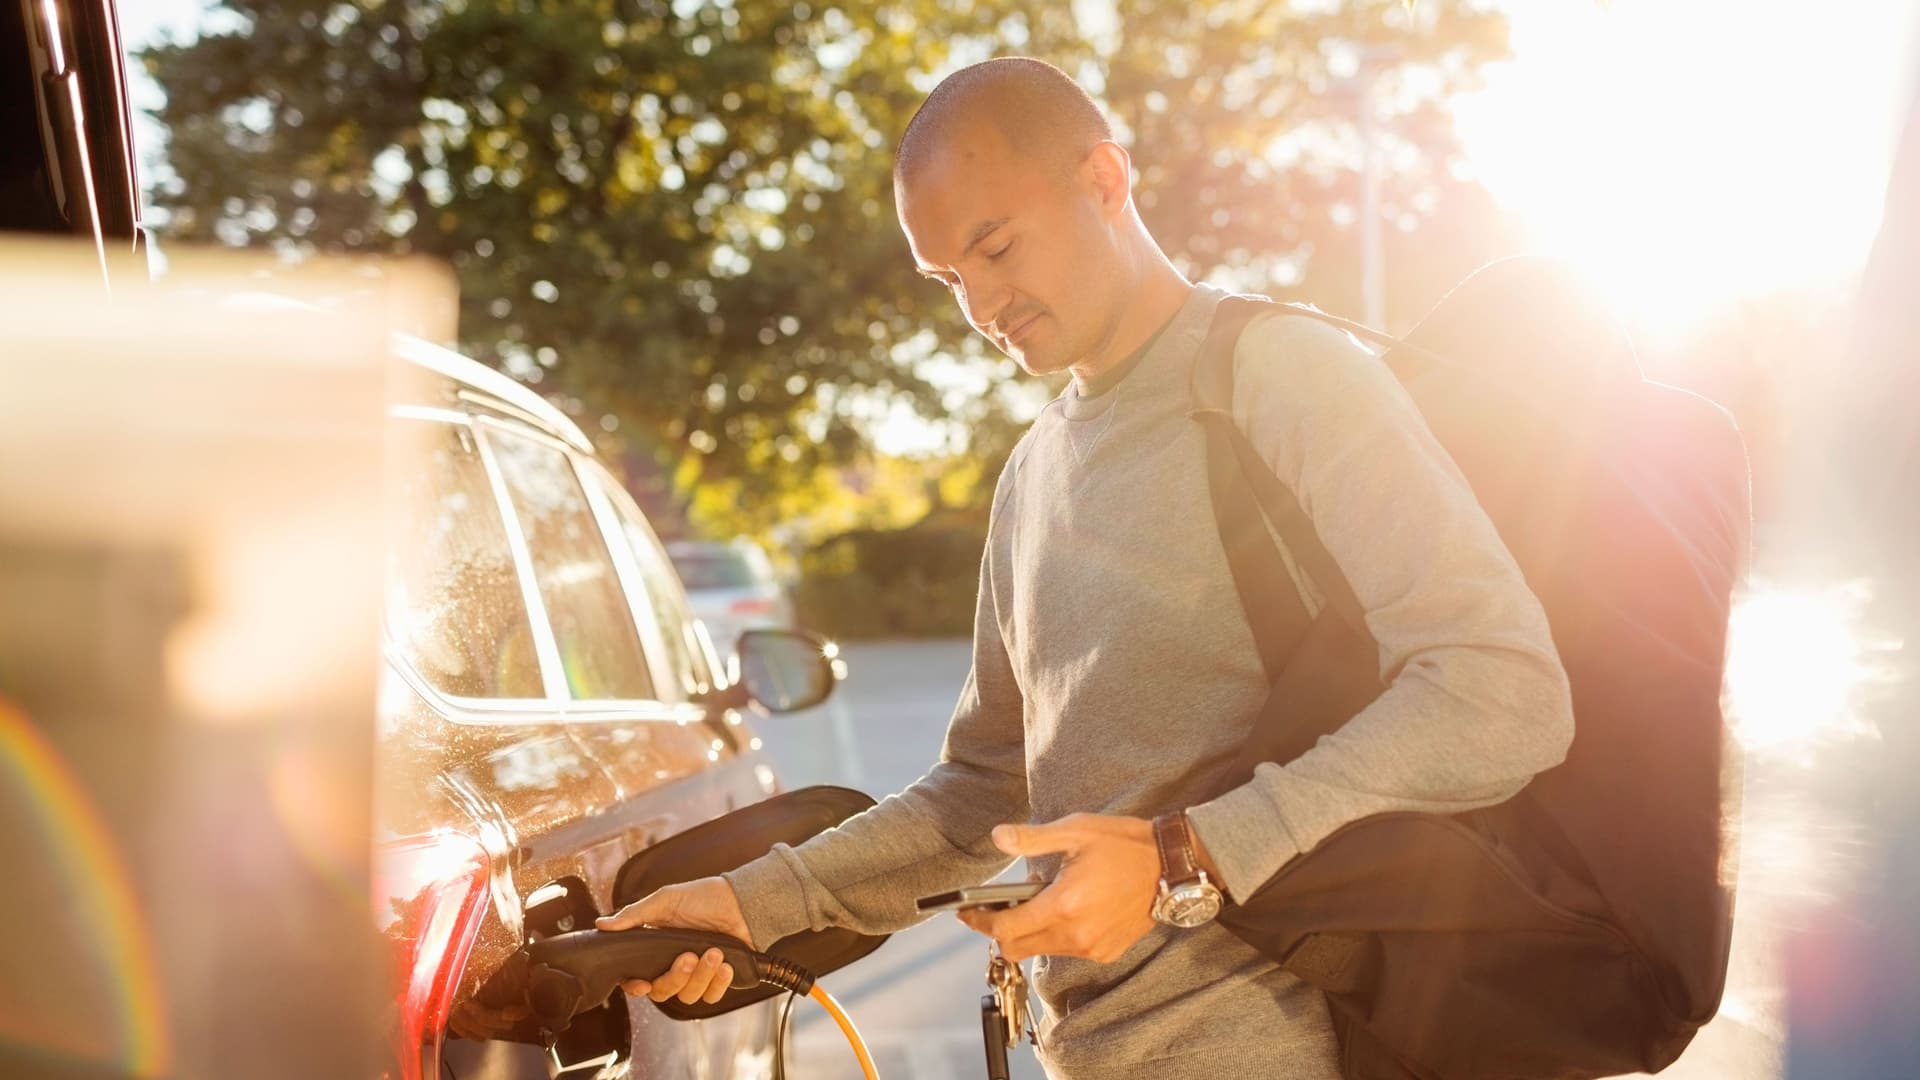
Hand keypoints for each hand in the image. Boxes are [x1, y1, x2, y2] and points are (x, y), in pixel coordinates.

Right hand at [594, 876, 753, 1006]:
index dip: (636, 986)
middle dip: (675, 977)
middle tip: (689, 956)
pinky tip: (726, 965)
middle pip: (662, 992)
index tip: (642, 984)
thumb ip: (634, 915)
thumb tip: (602, 924)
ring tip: (715, 953)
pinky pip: (711, 996)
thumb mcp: (666, 900)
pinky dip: (718, 983)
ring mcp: (697, 973)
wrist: (743, 901)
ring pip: (688, 995)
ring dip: (702, 976)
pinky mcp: (718, 979)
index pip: (637, 977)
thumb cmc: (704, 897)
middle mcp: (674, 964)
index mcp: (655, 948)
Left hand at [956, 814, 1159, 963]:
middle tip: (997, 908)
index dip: (979, 922)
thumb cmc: (1123, 844)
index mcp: (1063, 905)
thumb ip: (1033, 838)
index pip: (1005, 929)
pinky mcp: (1105, 952)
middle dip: (1000, 931)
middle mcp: (1075, 935)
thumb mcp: (1076, 831)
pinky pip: (1066, 951)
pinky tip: (1066, 910)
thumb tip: (998, 837)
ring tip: (1038, 902)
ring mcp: (1091, 948)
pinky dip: (1055, 936)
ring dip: (1029, 932)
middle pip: (1017, 948)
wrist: (1172, 868)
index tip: (965, 912)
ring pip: (1041, 951)